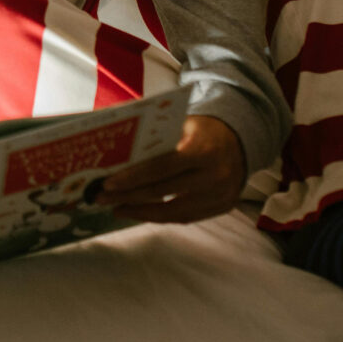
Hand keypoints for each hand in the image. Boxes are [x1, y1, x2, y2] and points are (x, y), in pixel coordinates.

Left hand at [97, 115, 244, 222]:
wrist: (241, 141)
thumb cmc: (202, 130)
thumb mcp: (182, 124)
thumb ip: (155, 138)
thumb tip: (114, 148)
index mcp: (203, 150)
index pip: (162, 167)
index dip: (133, 177)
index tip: (108, 184)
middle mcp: (214, 176)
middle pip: (163, 192)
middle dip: (128, 196)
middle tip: (101, 198)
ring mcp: (220, 196)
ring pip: (173, 212)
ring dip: (140, 212)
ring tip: (117, 208)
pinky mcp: (221, 208)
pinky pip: (185, 217)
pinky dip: (160, 216)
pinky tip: (140, 212)